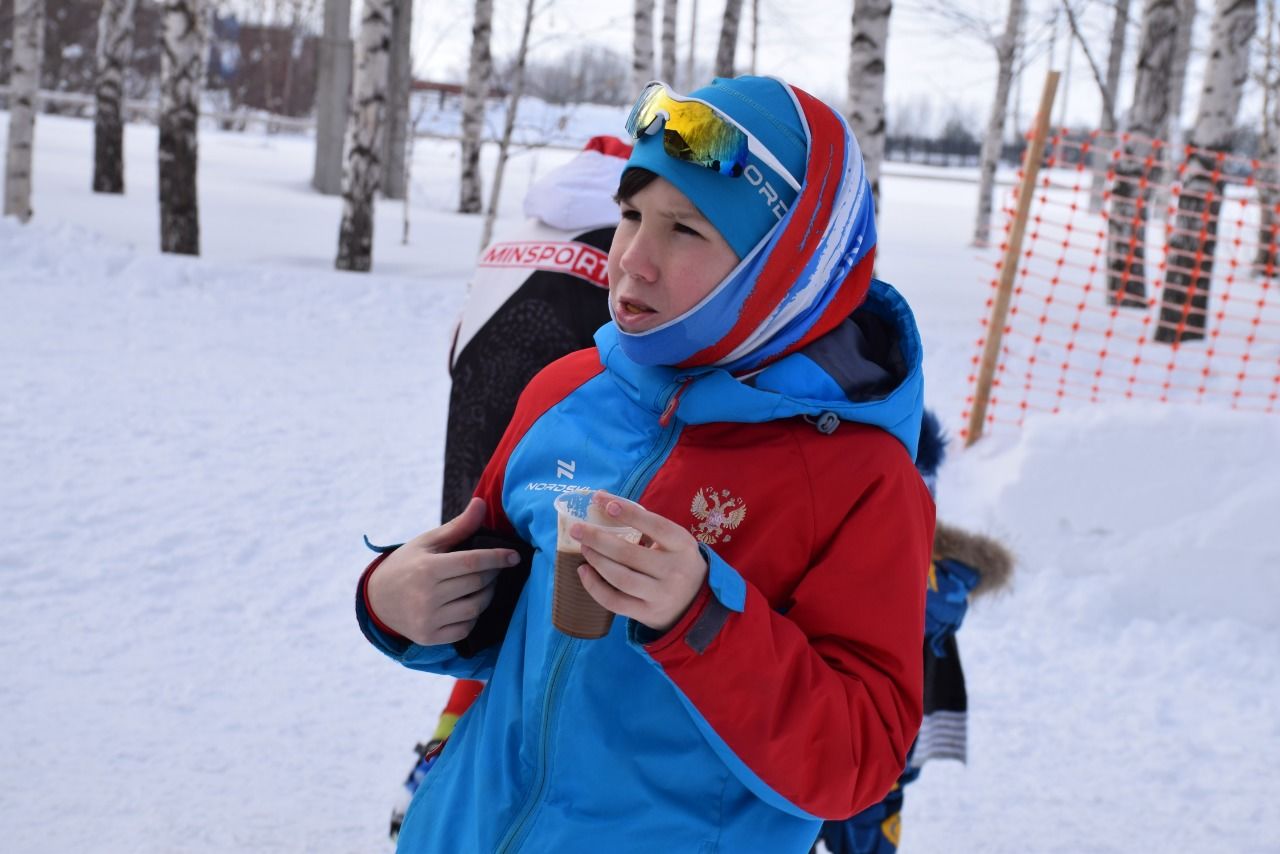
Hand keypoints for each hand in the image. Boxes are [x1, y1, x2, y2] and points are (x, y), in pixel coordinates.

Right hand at [367, 498, 520, 645]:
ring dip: (487, 595)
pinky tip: (469, 604)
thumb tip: (481, 503)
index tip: (514, 556)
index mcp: (427, 569)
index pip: (472, 562)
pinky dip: (473, 616)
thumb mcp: (427, 542)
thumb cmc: (407, 565)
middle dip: (493, 574)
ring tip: (484, 584)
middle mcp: (427, 596)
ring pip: (475, 608)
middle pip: (477, 584)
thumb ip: (458, 526)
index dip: (497, 558)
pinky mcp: (430, 637)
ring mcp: (428, 619)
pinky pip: (466, 628)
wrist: (377, 600)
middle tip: (496, 567)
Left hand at [572, 491, 708, 633]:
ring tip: (584, 548)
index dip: (628, 513)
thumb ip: (646, 526)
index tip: (603, 502)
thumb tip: (603, 502)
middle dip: (598, 539)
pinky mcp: (648, 614)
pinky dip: (594, 587)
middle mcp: (675, 571)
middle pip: (629, 554)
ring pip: (620, 578)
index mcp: (683, 546)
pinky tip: (584, 572)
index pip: (655, 526)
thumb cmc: (676, 562)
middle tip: (578, 529)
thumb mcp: (673, 542)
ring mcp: (661, 595)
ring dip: (596, 561)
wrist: (696, 603)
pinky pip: (614, 602)